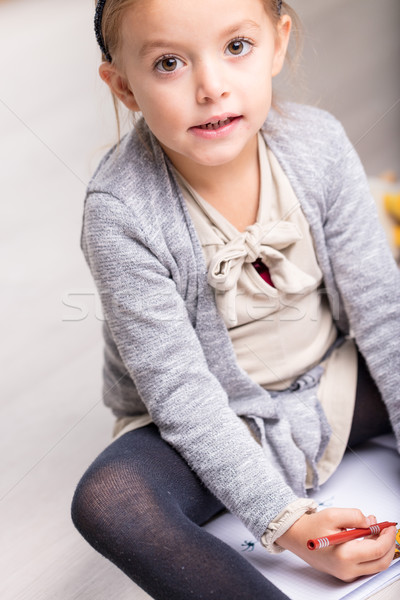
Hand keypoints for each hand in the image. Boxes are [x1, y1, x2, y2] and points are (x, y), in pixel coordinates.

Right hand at [276, 508, 395, 581]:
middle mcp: (346, 569)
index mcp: (344, 555)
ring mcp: (345, 573)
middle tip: (387, 530)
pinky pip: (365, 566)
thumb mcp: (333, 514)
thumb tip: (370, 522)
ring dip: (380, 548)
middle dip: (388, 545)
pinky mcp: (344, 573)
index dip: (387, 537)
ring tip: (375, 530)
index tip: (389, 526)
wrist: (296, 537)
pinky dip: (371, 553)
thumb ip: (355, 516)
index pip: (377, 550)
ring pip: (374, 565)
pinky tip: (367, 538)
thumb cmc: (311, 527)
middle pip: (380, 562)